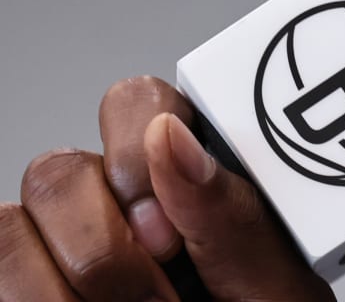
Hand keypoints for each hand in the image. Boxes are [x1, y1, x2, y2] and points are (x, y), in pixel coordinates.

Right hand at [0, 75, 334, 300]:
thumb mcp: (274, 292)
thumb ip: (230, 217)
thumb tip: (168, 135)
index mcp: (189, 181)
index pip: (138, 106)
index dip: (139, 152)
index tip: (170, 226)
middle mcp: (114, 208)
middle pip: (59, 169)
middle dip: (107, 245)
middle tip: (163, 299)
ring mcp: (58, 253)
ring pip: (12, 224)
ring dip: (73, 286)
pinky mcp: (24, 288)